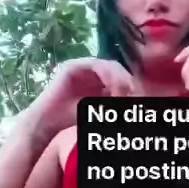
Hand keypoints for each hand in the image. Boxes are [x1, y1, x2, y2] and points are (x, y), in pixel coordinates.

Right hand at [23, 58, 138, 135]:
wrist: (49, 123)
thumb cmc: (73, 120)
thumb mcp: (101, 110)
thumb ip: (116, 101)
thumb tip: (138, 97)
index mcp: (99, 83)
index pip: (121, 78)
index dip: (131, 86)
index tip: (139, 96)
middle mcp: (91, 73)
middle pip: (117, 70)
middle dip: (127, 80)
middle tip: (134, 92)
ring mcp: (81, 68)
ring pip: (108, 66)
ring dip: (119, 77)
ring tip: (125, 89)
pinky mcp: (72, 66)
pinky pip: (95, 64)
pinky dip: (106, 73)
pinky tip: (112, 83)